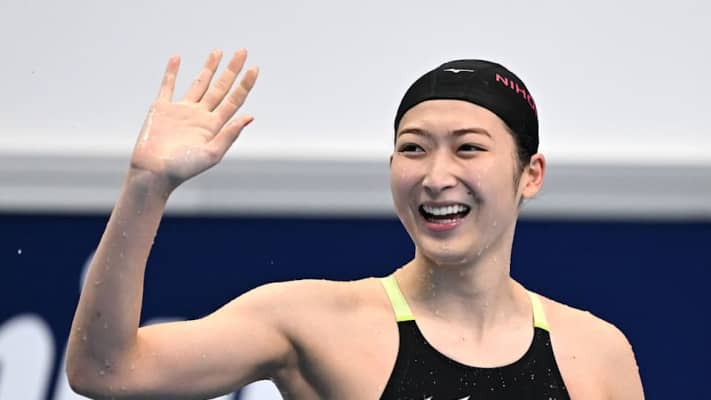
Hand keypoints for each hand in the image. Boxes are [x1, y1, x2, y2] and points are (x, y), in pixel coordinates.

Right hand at [130, 49, 257, 189]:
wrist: (154, 173)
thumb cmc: (183, 169)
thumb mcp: (212, 154)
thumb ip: (230, 134)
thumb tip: (250, 116)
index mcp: (214, 126)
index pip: (234, 100)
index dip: (245, 84)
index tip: (255, 68)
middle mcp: (200, 116)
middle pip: (220, 87)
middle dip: (232, 70)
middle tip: (242, 51)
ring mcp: (181, 111)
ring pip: (198, 83)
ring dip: (208, 67)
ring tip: (218, 52)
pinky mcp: (161, 109)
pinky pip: (168, 86)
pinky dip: (171, 72)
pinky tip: (177, 58)